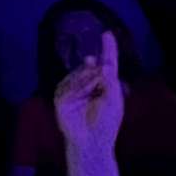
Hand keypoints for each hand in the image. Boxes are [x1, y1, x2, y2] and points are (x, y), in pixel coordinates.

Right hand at [53, 29, 126, 156]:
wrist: (92, 141)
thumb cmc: (106, 123)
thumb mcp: (114, 100)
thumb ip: (110, 82)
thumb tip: (103, 64)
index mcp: (103, 84)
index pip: (106, 63)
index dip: (107, 49)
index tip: (107, 33)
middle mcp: (87, 84)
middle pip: (91, 67)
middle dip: (95, 68)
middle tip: (99, 69)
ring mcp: (72, 91)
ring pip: (79, 74)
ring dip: (88, 78)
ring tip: (95, 89)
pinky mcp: (61, 99)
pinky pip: (68, 86)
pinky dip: (77, 87)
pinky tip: (84, 93)